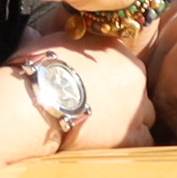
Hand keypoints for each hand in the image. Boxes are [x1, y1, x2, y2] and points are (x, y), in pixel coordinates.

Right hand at [19, 39, 151, 151]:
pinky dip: (131, 142)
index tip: (96, 90)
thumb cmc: (36, 71)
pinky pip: (144, 140)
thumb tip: (32, 33)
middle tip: (100, 111)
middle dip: (122, 101)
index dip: (111, 81)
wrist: (37, 101)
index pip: (124, 66)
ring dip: (129, 122)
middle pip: (136, 90)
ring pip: (145, 114)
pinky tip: (115, 144)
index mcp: (115, 49)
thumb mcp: (47, 44)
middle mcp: (134, 73)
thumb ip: (53, 40)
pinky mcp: (132, 133)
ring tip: (105, 130)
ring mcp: (136, 104)